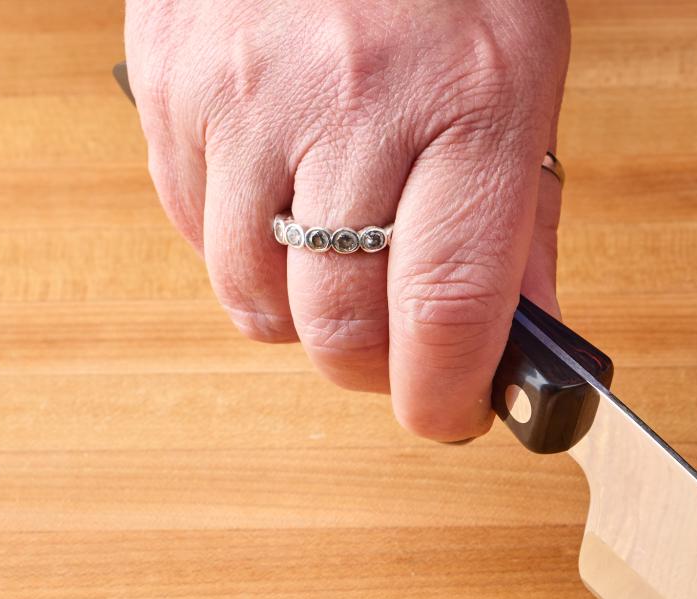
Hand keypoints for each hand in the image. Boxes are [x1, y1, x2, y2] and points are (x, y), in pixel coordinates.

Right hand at [125, 0, 567, 439]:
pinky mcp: (170, 84)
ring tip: (343, 278)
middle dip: (375, 373)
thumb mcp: (526, 80)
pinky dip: (241, 251)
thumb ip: (524, 222)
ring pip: (253, 296)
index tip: (454, 419)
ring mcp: (246, 94)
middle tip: (403, 361)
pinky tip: (283, 207)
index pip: (447, 308)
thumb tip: (517, 347)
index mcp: (470, 105)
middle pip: (340, 324)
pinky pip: (193, 230)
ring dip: (303, 321)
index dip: (445, 397)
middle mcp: (353, 102)